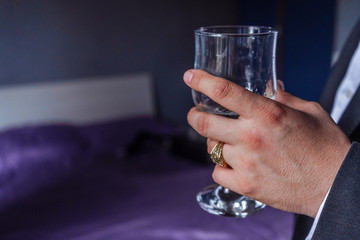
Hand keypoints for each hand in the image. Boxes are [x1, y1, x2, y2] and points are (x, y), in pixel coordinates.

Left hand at [184, 69, 350, 216]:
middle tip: (197, 113)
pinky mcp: (246, 185)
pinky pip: (217, 173)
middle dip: (194, 115)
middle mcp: (251, 137)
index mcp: (266, 114)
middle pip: (203, 122)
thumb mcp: (309, 112)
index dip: (202, 81)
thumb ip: (284, 98)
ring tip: (230, 143)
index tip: (190, 76)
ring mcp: (246, 163)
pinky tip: (234, 165)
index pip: (224, 92)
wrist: (335, 186)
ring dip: (215, 143)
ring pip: (210, 148)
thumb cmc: (326, 148)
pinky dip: (221, 167)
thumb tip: (269, 89)